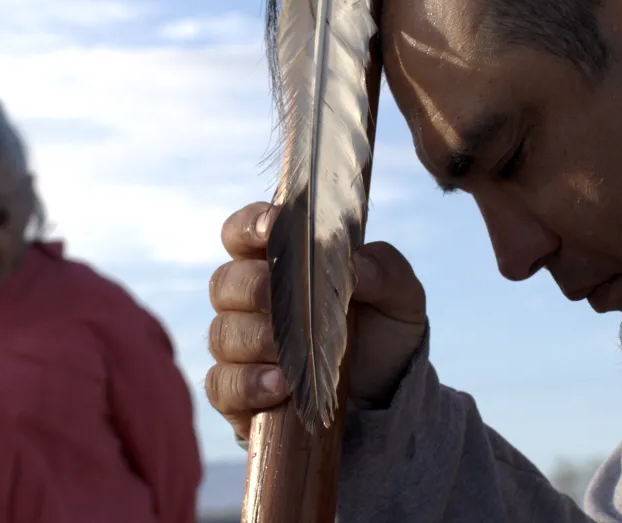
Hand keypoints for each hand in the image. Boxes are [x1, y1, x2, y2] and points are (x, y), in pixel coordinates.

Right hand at [206, 201, 426, 440]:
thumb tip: (357, 265)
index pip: (242, 233)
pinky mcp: (236, 392)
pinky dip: (247, 384)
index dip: (249, 226)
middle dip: (255, 289)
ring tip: (292, 359)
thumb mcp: (399, 297)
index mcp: (281, 264)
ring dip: (256, 342)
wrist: (385, 395)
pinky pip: (222, 385)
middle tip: (291, 306)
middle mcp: (249, 301)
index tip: (270, 228)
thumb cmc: (382, 332)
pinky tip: (279, 387)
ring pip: (222, 333)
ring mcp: (239, 347)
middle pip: (225, 282)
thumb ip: (385, 270)